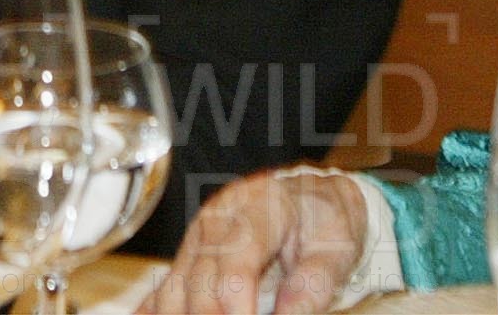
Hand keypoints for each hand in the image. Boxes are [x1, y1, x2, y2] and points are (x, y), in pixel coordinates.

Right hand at [143, 168, 367, 314]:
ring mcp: (200, 235)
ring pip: (176, 287)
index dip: (236, 307)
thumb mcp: (338, 247)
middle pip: (200, 281)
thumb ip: (315, 282)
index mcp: (260, 207)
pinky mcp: (190, 253)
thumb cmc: (325, 219)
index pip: (236, 262)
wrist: (311, 194)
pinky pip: (165, 288)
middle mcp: (220, 216)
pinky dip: (159, 312)